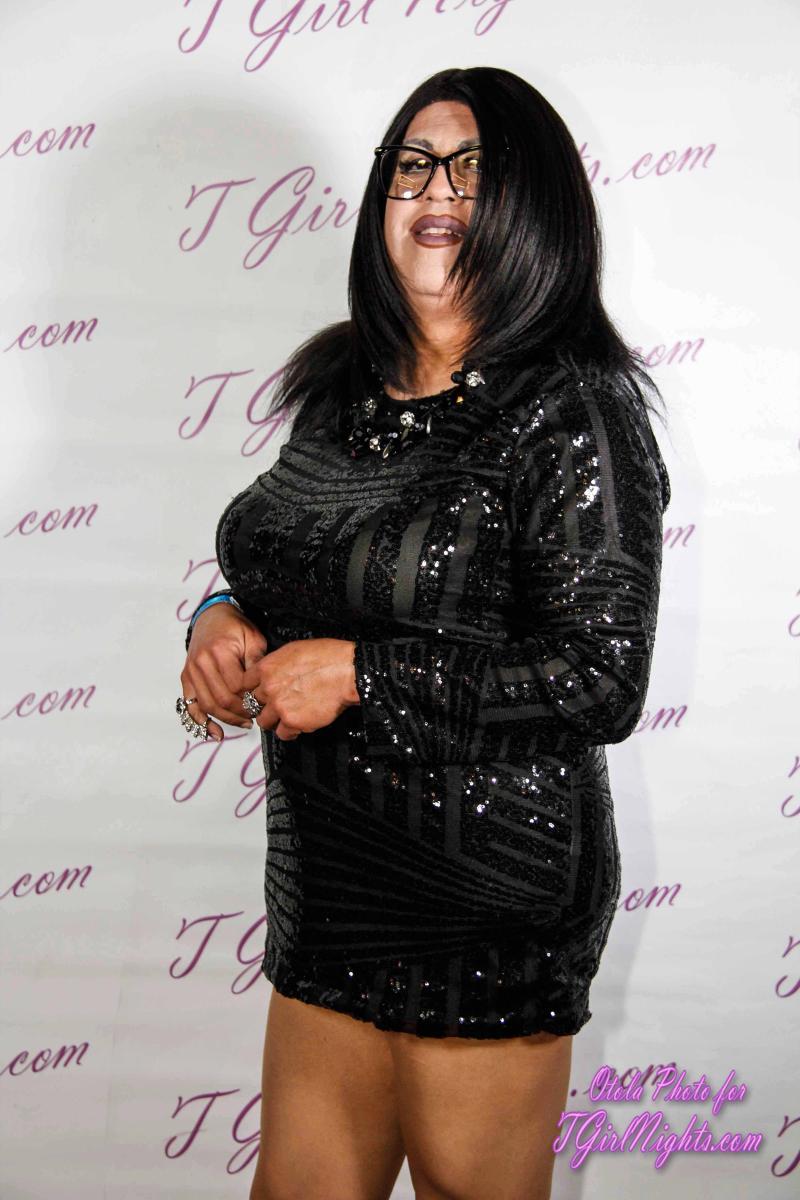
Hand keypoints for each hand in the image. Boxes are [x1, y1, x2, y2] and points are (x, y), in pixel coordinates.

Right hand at [180, 603, 267, 740]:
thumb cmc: (235, 627)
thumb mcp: (254, 639)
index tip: (264, 703)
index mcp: (219, 651)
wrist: (212, 616)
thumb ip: (257, 663)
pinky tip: (216, 732)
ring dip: (227, 719)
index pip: (236, 686)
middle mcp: (201, 662)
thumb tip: (264, 689)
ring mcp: (191, 671)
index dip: (251, 699)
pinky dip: (202, 722)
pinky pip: (191, 705)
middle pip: (221, 699)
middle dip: (241, 712)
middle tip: (257, 716)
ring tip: (245, 723)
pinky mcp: (186, 678)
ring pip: (208, 705)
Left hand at [239, 638, 359, 740]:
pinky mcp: (292, 722)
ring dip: (274, 721)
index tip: (260, 693)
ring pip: (264, 722)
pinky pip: (282, 734)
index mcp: (266, 667)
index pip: (245, 684)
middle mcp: (268, 687)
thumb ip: (276, 663)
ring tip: (287, 717)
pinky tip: (300, 724)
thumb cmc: (327, 657)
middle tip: (276, 706)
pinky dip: (290, 732)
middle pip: (252, 704)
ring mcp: (279, 706)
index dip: (253, 689)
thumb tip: (273, 671)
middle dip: (263, 706)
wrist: (346, 671)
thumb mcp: (294, 649)